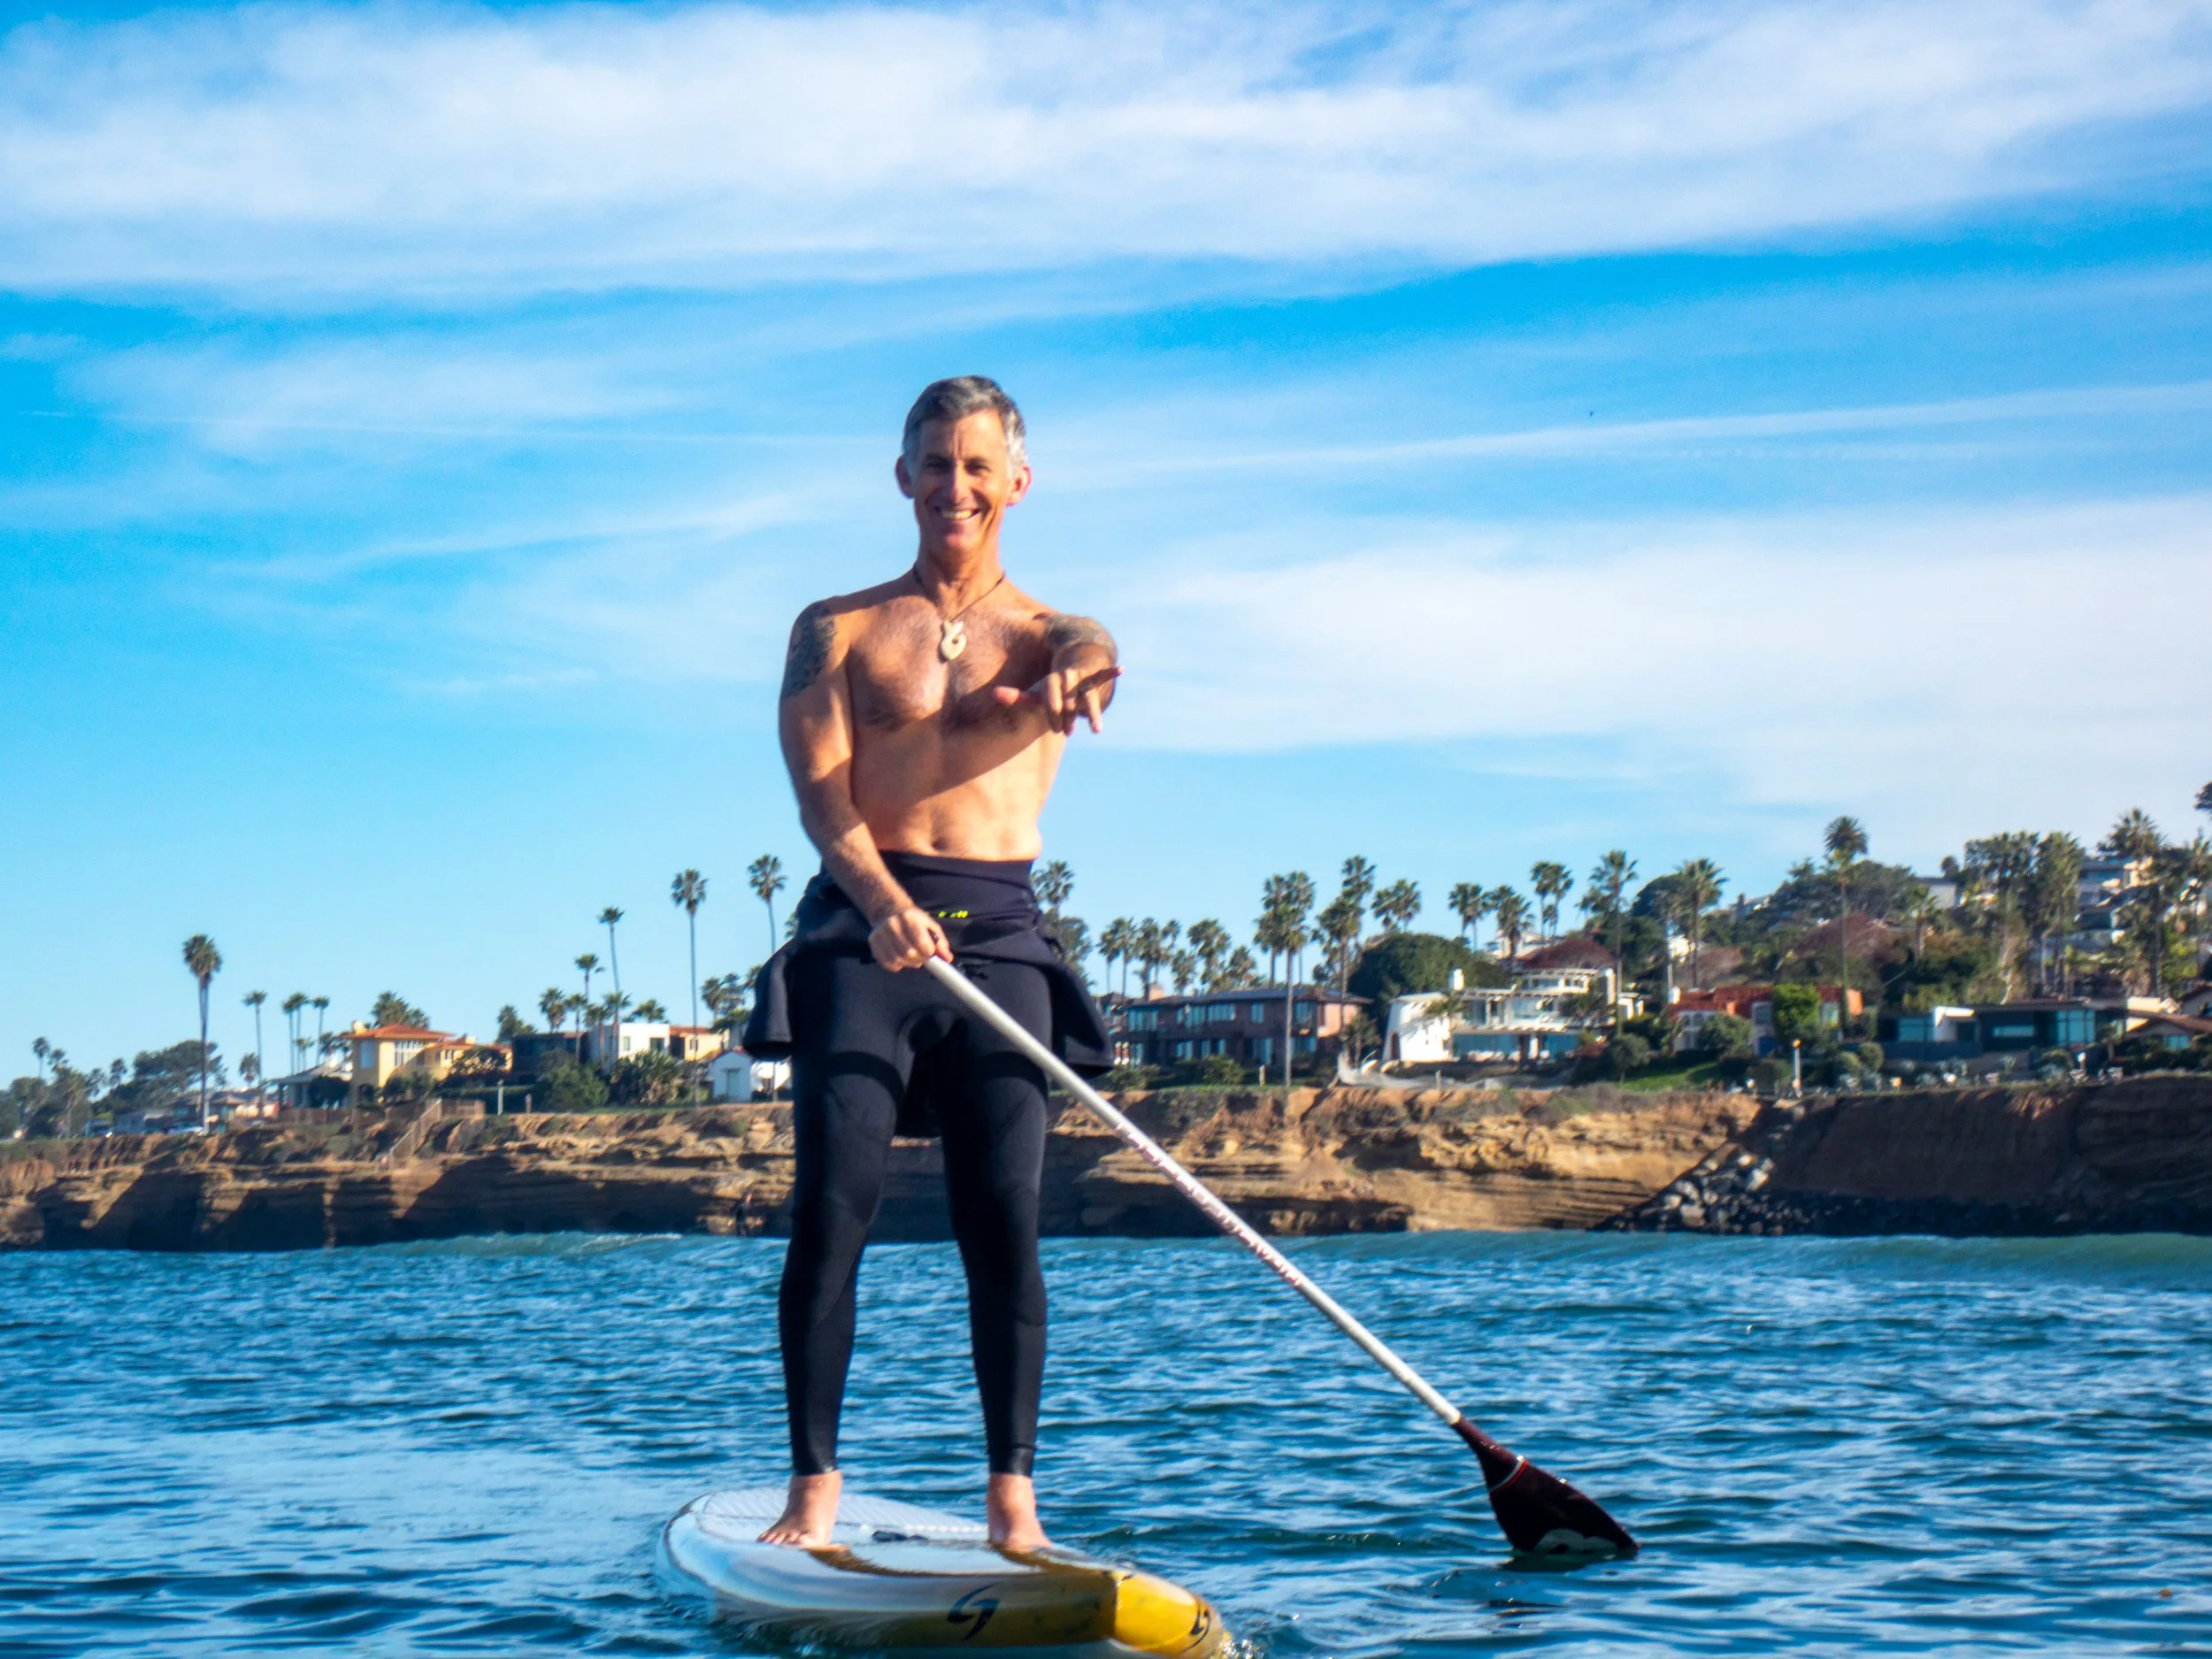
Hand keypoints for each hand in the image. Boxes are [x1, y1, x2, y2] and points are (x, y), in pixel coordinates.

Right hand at [869, 906, 952, 970]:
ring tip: (910, 956)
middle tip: (921, 955)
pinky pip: (886, 963)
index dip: (929, 953)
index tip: (930, 951)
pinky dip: (896, 964)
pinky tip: (899, 956)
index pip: (922, 944)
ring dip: (907, 963)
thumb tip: (947, 958)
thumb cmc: (913, 920)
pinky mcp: (873, 942)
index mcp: (909, 918)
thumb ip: (940, 943)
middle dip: (919, 959)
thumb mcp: (930, 926)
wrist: (889, 910)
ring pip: (897, 960)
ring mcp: (880, 934)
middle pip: (909, 954)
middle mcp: (892, 924)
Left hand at [993, 663, 1120, 734]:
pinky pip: (1102, 675)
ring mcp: (1082, 679)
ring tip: (1097, 731)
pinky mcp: (1094, 680)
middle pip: (1069, 699)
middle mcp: (1067, 678)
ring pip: (1087, 695)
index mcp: (1052, 681)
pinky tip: (1121, 669)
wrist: (1070, 670)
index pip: (1050, 696)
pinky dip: (1110, 672)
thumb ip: (1016, 697)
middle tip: (1067, 733)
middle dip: (1069, 716)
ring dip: (1093, 711)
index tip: (1055, 730)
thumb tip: (995, 694)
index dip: (1052, 712)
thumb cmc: (1051, 688)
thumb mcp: (1036, 694)